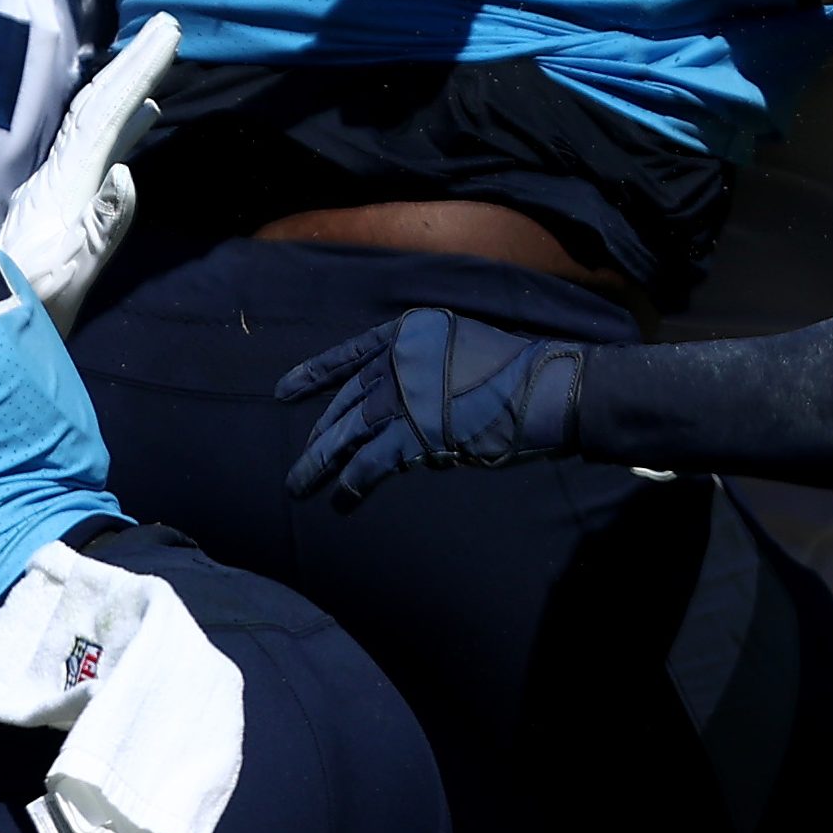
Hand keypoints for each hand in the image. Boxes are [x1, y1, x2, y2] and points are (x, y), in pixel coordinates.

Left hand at [0, 13, 176, 334]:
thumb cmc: (30, 307)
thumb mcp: (70, 274)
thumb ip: (102, 226)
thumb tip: (126, 174)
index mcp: (64, 185)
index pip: (105, 115)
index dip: (137, 73)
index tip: (167, 34)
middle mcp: (56, 175)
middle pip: (96, 106)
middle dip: (132, 64)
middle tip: (167, 25)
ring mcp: (53, 186)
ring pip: (92, 122)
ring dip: (125, 87)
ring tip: (156, 59)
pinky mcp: (54, 202)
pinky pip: (93, 148)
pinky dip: (121, 125)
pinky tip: (141, 120)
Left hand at [278, 307, 590, 501]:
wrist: (550, 389)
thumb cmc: (514, 373)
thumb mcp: (459, 347)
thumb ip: (421, 366)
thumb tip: (384, 404)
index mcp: (409, 332)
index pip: (350, 354)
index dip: (314, 375)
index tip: (282, 392)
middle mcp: (400, 358)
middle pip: (348, 401)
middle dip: (320, 433)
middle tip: (300, 458)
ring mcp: (407, 394)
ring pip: (348, 432)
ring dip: (319, 462)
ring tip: (298, 485)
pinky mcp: (417, 432)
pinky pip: (372, 461)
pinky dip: (353, 482)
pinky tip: (341, 499)